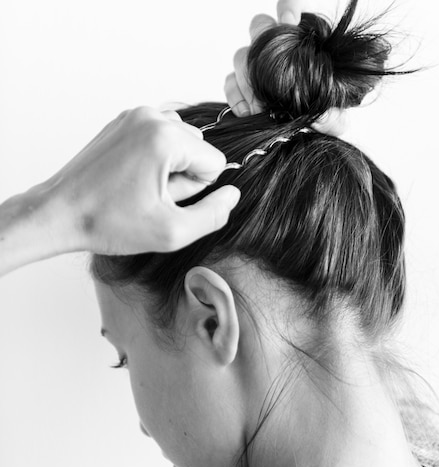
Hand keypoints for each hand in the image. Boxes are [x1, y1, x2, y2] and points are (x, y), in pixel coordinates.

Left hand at [47, 106, 239, 254]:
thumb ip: (214, 215)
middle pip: (199, 149)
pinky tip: (135, 177)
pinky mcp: (123, 121)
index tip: (167, 200)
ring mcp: (134, 115)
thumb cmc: (110, 223)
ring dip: (171, 167)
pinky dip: (157, 157)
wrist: (60, 213)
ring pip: (182, 142)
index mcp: (165, 138)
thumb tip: (233, 194)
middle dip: (184, 176)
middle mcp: (151, 117)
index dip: (198, 190)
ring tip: (142, 188)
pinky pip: (161, 137)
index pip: (215, 162)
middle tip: (151, 197)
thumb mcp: (173, 232)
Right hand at [224, 0, 348, 136]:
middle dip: (261, 50)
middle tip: (270, 79)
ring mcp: (257, 65)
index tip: (289, 23)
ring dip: (248, 81)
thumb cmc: (327, 118)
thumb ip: (333, 117)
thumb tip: (320, 116)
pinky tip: (248, 113)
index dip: (287, 7)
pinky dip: (236, 97)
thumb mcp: (337, 119)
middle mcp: (277, 48)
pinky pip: (230, 82)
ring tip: (261, 107)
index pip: (291, 7)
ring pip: (241, 55)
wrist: (312, 136)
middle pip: (260, 27)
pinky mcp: (241, 85)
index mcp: (303, 43)